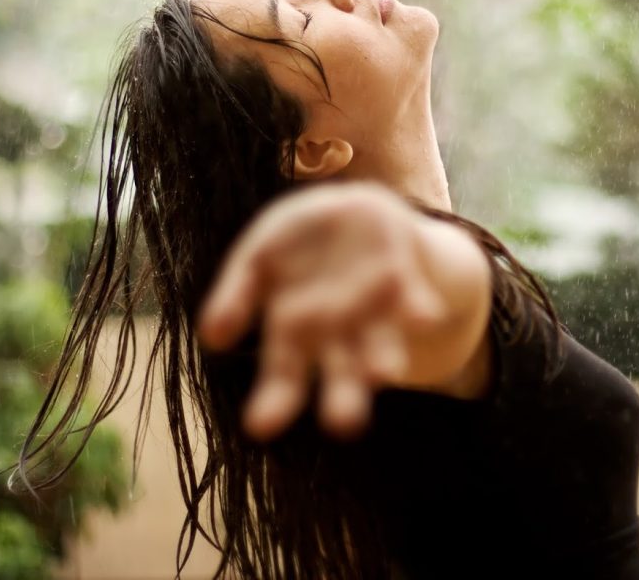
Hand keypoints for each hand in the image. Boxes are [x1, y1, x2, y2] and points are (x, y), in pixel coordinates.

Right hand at [197, 183, 491, 440]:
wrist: (356, 211)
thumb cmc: (297, 239)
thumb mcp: (259, 255)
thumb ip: (237, 293)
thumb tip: (211, 338)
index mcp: (297, 329)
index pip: (285, 372)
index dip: (275, 399)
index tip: (261, 427)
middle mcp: (339, 331)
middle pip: (341, 371)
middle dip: (344, 397)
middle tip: (344, 424)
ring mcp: (376, 311)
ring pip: (381, 344)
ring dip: (385, 359)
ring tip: (384, 374)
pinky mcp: (405, 282)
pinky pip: (415, 300)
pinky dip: (419, 310)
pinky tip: (427, 318)